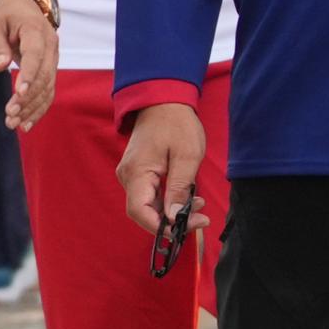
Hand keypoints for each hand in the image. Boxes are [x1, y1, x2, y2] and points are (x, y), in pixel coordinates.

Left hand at [0, 0, 57, 133]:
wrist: (21, 3)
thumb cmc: (3, 13)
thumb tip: (0, 67)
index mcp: (35, 31)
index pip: (35, 55)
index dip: (29, 75)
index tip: (18, 93)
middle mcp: (50, 46)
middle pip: (44, 76)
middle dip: (28, 98)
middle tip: (9, 115)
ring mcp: (53, 58)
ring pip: (48, 87)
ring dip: (32, 108)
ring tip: (14, 123)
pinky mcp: (50, 68)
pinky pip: (48, 91)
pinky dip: (38, 108)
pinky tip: (26, 123)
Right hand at [117, 101, 205, 237]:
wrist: (164, 99)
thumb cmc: (176, 123)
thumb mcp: (187, 156)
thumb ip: (179, 189)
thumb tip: (173, 218)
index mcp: (136, 172)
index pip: (139, 212)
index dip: (160, 228)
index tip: (184, 229)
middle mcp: (128, 176)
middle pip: (144, 212)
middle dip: (171, 222)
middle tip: (200, 219)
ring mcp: (131, 174)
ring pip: (148, 206)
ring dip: (172, 212)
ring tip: (199, 205)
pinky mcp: (138, 172)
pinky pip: (150, 195)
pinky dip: (168, 201)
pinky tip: (188, 198)